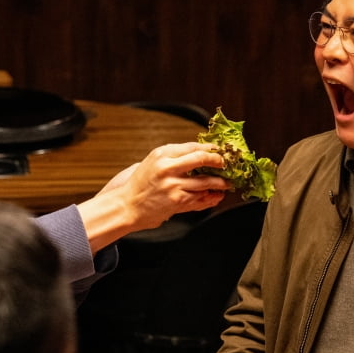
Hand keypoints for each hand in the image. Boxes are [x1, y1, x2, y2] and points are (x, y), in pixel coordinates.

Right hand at [79, 142, 229, 251]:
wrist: (126, 206)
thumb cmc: (139, 184)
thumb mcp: (152, 162)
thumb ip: (173, 156)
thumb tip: (198, 151)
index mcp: (162, 154)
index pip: (193, 146)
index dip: (210, 148)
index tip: (220, 150)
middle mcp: (168, 167)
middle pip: (202, 159)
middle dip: (219, 161)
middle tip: (227, 164)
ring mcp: (173, 185)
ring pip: (205, 182)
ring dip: (220, 183)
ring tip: (227, 183)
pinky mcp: (176, 202)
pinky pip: (199, 199)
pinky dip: (210, 198)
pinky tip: (215, 197)